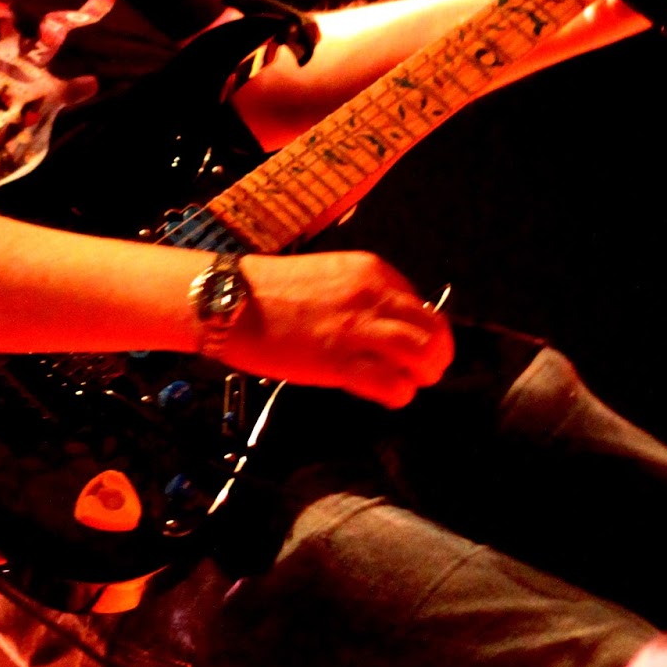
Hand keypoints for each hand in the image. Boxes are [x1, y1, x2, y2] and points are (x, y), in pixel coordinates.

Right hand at [229, 251, 453, 408]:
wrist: (231, 300)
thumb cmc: (272, 291)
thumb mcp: (331, 277)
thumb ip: (365, 297)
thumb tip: (391, 328)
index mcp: (372, 271)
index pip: (423, 306)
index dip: (420, 331)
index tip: (405, 347)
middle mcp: (373, 296)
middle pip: (435, 332)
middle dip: (435, 357)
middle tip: (422, 372)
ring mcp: (359, 328)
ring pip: (424, 357)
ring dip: (422, 376)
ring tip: (406, 383)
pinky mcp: (341, 362)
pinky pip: (393, 386)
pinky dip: (397, 395)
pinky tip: (382, 394)